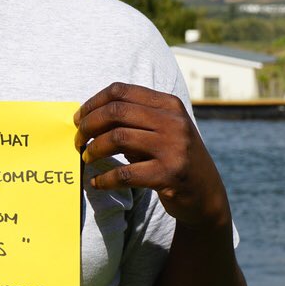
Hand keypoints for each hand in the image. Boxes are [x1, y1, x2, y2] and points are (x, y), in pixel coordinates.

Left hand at [74, 82, 230, 229]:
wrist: (206, 193)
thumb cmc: (173, 157)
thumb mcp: (161, 130)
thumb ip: (134, 119)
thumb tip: (88, 117)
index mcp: (169, 104)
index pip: (121, 91)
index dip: (93, 102)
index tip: (78, 118)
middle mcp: (173, 122)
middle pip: (116, 111)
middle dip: (88, 125)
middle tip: (78, 140)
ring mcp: (173, 147)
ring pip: (117, 138)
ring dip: (94, 150)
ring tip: (86, 158)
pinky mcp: (169, 175)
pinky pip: (125, 173)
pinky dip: (105, 179)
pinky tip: (97, 183)